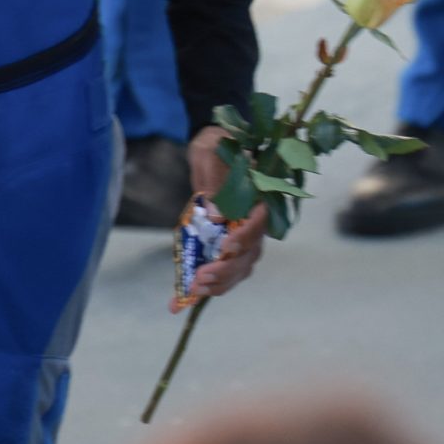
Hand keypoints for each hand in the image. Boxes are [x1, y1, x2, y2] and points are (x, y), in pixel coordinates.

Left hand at [178, 124, 266, 310]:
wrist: (217, 148)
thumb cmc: (219, 144)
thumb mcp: (213, 147)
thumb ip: (215, 174)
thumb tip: (215, 215)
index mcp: (259, 197)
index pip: (260, 223)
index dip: (246, 237)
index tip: (228, 246)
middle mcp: (255, 220)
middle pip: (250, 253)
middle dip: (228, 269)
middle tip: (202, 277)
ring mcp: (243, 234)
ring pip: (240, 266)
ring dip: (220, 282)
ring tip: (196, 288)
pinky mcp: (227, 243)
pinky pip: (224, 268)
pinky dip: (208, 285)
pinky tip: (183, 298)